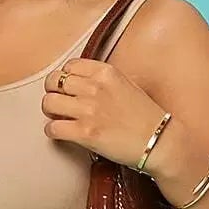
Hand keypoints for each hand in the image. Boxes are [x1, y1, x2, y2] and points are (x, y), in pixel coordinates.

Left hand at [40, 57, 171, 168]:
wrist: (159, 142)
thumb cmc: (146, 117)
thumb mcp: (127, 84)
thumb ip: (105, 79)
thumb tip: (85, 80)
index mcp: (106, 73)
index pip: (69, 66)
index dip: (64, 78)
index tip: (67, 89)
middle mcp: (95, 88)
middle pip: (54, 82)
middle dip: (53, 93)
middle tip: (58, 104)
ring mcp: (89, 110)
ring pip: (49, 103)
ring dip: (50, 112)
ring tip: (59, 118)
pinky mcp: (85, 133)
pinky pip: (52, 128)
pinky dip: (52, 132)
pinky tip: (62, 133)